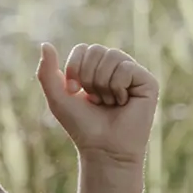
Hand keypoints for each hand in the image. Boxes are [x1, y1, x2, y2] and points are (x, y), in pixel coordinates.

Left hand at [36, 42, 158, 165]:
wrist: (103, 148)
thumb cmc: (82, 125)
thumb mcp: (57, 98)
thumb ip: (46, 72)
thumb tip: (45, 44)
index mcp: (96, 67)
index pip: (83, 49)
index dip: (74, 68)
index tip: (75, 91)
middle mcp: (116, 67)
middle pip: (96, 50)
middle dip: (88, 77)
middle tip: (95, 99)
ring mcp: (133, 73)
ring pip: (112, 57)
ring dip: (102, 85)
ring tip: (109, 102)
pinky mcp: (148, 82)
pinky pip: (126, 68)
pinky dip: (118, 87)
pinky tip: (123, 103)